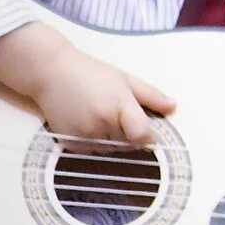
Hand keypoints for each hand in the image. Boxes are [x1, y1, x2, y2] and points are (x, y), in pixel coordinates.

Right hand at [0, 19, 175, 143]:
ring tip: (100, 114)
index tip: (147, 130)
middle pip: (128, 145)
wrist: (51, 72)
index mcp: (119, 106)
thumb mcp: (125, 79)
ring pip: (110, 150)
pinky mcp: (70, 143)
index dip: (148, 136)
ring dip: (112, 140)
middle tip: (118, 114)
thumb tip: (173, 106)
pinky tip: (87, 122)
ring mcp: (84, 135)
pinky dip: (94, 142)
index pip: (143, 136)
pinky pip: (91, 151)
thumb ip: (151, 95)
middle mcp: (102, 124)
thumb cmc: (91, 72)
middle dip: (129, 135)